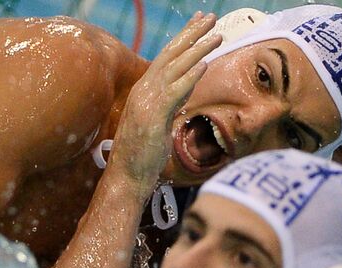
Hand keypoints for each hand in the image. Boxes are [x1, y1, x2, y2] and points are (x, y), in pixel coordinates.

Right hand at [108, 12, 221, 197]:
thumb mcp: (157, 124)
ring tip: (216, 33)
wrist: (125, 178)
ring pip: (174, 68)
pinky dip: (190, 76)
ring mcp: (146, 102)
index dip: (183, 41)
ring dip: (197, 49)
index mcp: (144, 92)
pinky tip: (205, 64)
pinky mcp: (152, 116)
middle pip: (170, 55)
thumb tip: (183, 96)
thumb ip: (168, 106)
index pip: (166, 59)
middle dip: (191, 34)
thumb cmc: (141, 156)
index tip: (198, 26)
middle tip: (208, 17)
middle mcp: (143, 91)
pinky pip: (175, 91)